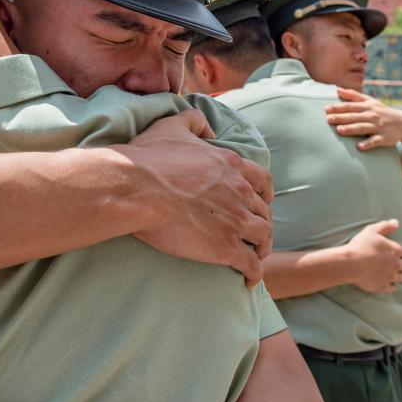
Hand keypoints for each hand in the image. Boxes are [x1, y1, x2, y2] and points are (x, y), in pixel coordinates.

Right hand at [117, 110, 273, 287]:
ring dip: (262, 247)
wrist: (137, 189)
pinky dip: (255, 272)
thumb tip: (208, 128)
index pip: (262, 181)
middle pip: (264, 211)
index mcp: (231, 165)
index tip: (262, 202)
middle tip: (255, 232)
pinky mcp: (225, 247)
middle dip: (262, 222)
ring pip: (263, 236)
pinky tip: (250, 280)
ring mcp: (236, 221)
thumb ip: (194, 121)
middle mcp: (240, 192)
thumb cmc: (149, 158)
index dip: (265, 194)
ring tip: (256, 256)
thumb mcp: (172, 126)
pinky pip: (251, 263)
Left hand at [325, 88, 401, 149]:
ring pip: (363, 127)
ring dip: (351, 129)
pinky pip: (375, 141)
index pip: (351, 106)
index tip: (326, 109)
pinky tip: (359, 147)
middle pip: (354, 116)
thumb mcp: (369, 101)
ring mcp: (378, 127)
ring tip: (340, 130)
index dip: (338, 107)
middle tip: (328, 119)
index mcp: (367, 107)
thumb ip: (353, 95)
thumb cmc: (381, 111)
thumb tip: (337, 89)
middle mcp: (371, 115)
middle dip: (341, 117)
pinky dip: (368, 143)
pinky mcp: (384, 138)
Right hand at [344, 220, 401, 292]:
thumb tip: (396, 223)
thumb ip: (385, 226)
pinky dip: (393, 286)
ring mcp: (390, 276)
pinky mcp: (383, 286)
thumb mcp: (371, 230)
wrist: (350, 264)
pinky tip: (391, 284)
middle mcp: (395, 264)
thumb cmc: (360, 246)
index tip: (401, 253)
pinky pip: (393, 288)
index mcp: (394, 250)